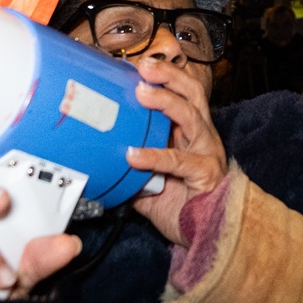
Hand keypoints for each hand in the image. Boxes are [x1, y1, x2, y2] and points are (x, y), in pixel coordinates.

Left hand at [125, 60, 229, 245]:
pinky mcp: (206, 173)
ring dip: (166, 101)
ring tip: (142, 93)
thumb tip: (95, 163)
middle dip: (169, 75)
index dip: (161, 77)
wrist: (205, 237)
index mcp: (189, 132)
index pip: (180, 93)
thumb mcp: (148, 182)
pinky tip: (134, 155)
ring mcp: (207, 152)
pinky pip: (179, 160)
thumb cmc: (181, 206)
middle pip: (192, 93)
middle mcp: (201, 136)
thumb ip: (128, 169)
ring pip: (191, 116)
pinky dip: (155, 155)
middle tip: (143, 67)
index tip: (134, 65)